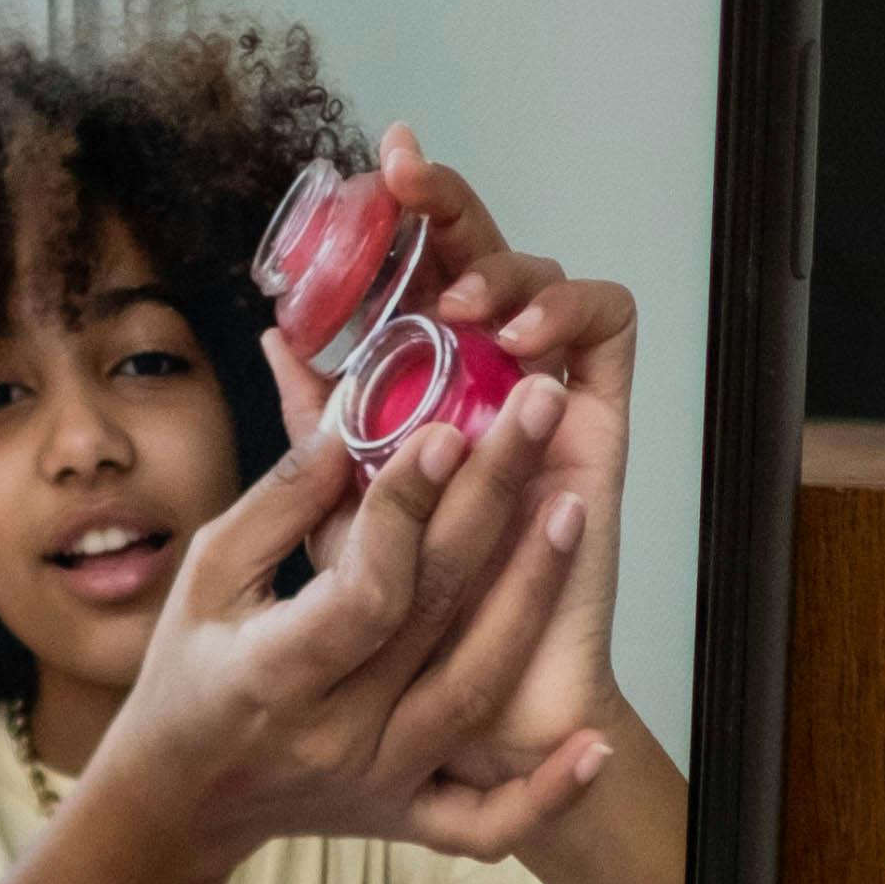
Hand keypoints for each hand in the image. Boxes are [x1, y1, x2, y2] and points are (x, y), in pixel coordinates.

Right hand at [87, 372, 611, 875]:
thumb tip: (354, 429)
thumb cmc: (189, 674)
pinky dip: (544, 796)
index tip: (446, 431)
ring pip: (474, 692)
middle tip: (535, 415)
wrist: (181, 802)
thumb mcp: (206, 577)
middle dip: (490, 504)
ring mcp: (380, 781)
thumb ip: (279, 506)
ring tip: (571, 512)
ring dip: (530, 602)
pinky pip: (486, 825)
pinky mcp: (407, 818)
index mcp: (273, 672)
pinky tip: (592, 745)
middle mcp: (335, 733)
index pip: (362, 589)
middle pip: (434, 615)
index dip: (407, 512)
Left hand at [357, 123, 639, 776]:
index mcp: (425, 383)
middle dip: (447, 202)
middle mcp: (489, 376)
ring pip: (544, 276)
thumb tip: (274, 340)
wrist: (469, 711)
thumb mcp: (333, 517)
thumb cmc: (399, 622)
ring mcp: (546, 393)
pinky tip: (518, 339)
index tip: (371, 172)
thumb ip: (315, 430)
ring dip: (503, 268)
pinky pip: (610, 329)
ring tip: (461, 308)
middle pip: (481, 254)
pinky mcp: (601, 421)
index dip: (403, 214)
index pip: (418, 272)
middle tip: (406, 179)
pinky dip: (571, 309)